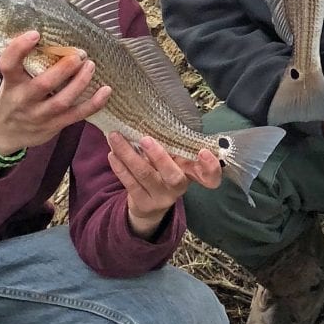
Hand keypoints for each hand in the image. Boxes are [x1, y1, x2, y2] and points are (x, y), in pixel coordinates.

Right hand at [0, 31, 111, 157]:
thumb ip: (25, 64)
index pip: (8, 64)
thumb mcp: (11, 81)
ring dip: (80, 82)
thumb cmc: (13, 99)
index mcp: (11, 83)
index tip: (35, 34)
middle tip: (79, 54)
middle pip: (43, 84)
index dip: (19, 48)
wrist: (5, 133)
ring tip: (91, 66)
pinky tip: (106, 90)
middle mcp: (23, 100)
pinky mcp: (54, 125)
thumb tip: (50, 36)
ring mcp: (39, 115)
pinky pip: (77, 115)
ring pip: (62, 100)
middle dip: (64, 67)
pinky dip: (94, 103)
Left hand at [107, 133, 221, 237]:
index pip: (209, 176)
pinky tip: (113, 154)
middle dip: (159, 156)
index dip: (210, 166)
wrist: (150, 205)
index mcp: (191, 173)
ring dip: (128, 154)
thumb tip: (152, 118)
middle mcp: (179, 187)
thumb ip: (171, 146)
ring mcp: (161, 198)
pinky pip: (130, 183)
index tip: (204, 152)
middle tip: (145, 138)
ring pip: (145, 175)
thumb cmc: (162, 172)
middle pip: (173, 176)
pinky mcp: (143, 204)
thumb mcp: (173, 160)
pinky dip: (120, 167)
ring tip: (115, 137)